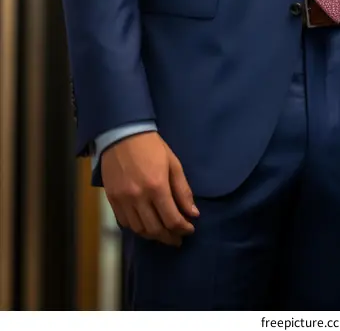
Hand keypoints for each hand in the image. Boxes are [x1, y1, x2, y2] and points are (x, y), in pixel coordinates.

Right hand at [101, 131, 198, 246]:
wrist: (122, 134)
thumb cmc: (152, 147)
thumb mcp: (173, 163)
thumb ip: (183, 190)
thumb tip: (193, 213)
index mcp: (157, 186)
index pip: (172, 219)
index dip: (183, 229)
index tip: (190, 230)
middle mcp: (139, 197)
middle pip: (155, 229)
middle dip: (170, 237)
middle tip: (178, 239)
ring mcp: (123, 200)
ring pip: (139, 229)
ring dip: (153, 236)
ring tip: (163, 234)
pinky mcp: (112, 200)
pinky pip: (125, 223)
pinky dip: (137, 228)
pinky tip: (145, 226)